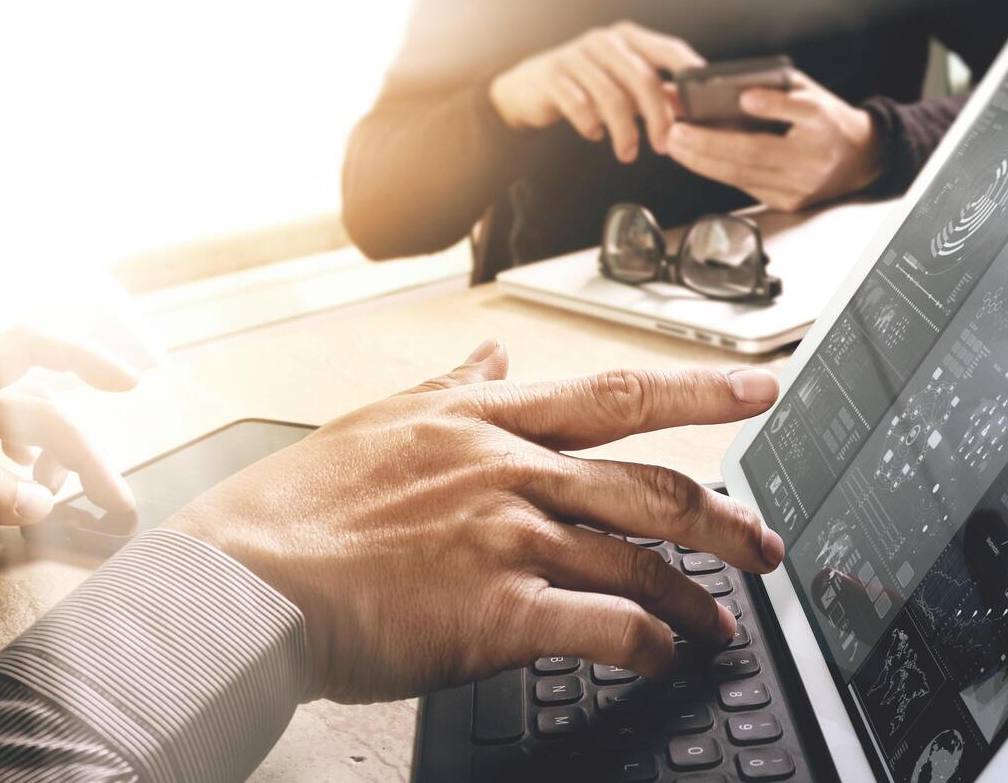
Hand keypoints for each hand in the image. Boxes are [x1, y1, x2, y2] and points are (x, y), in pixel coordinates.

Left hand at [0, 327, 138, 558]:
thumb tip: (41, 500)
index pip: (26, 350)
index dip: (83, 358)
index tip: (128, 385)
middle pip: (40, 403)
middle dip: (83, 449)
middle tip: (114, 498)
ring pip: (29, 420)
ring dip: (61, 455)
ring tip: (69, 495)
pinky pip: (6, 438)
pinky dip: (32, 459)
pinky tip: (31, 485)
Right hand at [167, 340, 785, 703]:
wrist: (243, 581)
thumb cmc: (297, 507)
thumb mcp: (379, 420)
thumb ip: (450, 386)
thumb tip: (492, 350)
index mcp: (484, 422)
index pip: (614, 394)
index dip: (698, 386)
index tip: (758, 384)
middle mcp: (508, 471)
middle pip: (651, 486)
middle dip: (724, 519)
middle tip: (764, 544)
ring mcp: (505, 539)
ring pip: (637, 560)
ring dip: (689, 597)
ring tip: (713, 623)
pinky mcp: (494, 611)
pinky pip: (601, 627)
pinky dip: (644, 644)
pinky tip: (656, 658)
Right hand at [489, 21, 703, 162]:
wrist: (528, 87)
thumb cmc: (584, 85)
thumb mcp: (622, 84)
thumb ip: (657, 93)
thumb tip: (694, 109)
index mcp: (628, 38)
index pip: (668, 49)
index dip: (690, 72)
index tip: (704, 102)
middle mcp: (605, 41)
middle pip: (643, 79)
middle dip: (658, 118)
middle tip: (663, 145)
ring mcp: (576, 55)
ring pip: (612, 98)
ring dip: (624, 132)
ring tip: (627, 153)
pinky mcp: (552, 75)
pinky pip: (580, 106)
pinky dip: (591, 126)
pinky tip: (594, 134)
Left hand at [667, 73, 882, 211]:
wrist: (858, 159)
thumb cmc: (823, 119)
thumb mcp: (805, 92)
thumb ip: (768, 87)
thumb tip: (715, 85)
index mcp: (824, 120)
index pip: (800, 111)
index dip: (772, 105)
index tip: (745, 97)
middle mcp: (814, 156)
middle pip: (756, 151)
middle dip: (710, 142)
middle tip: (677, 130)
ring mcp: (801, 184)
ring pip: (743, 174)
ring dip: (702, 161)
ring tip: (675, 144)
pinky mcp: (789, 203)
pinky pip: (745, 186)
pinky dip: (716, 171)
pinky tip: (693, 158)